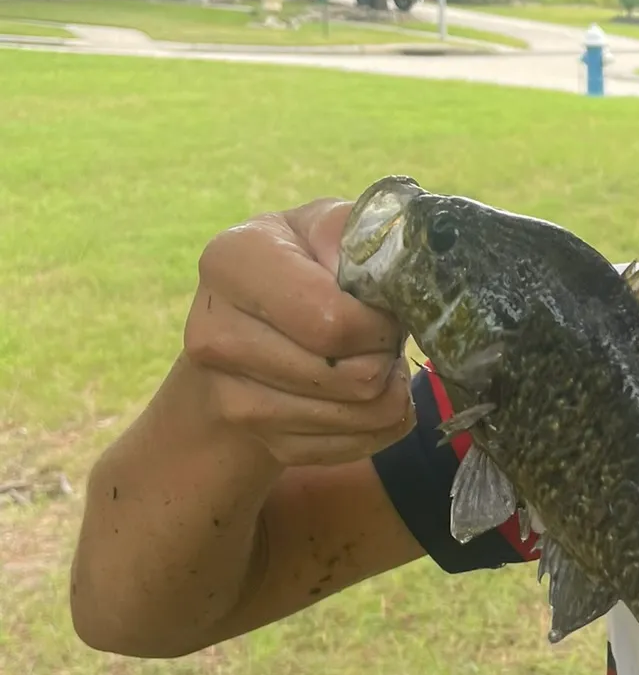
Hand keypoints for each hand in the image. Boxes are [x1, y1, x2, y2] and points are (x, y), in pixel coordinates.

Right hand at [182, 198, 414, 466]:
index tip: (383, 310)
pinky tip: (361, 395)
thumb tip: (386, 273)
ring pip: (359, 415)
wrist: (252, 327)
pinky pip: (357, 445)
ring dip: (389, 391)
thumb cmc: (304, 266)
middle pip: (350, 376)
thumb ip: (355, 234)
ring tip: (371, 360)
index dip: (378, 324)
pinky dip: (378, 424)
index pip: (332, 321)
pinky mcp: (263, 441)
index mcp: (230, 262)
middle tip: (380, 338)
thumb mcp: (324, 228)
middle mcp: (214, 335)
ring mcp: (232, 399)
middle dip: (386, 356)